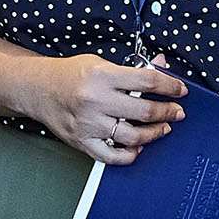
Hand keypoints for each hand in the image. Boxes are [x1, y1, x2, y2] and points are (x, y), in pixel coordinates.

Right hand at [26, 52, 186, 165]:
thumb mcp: (100, 63)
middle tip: (177, 112)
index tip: (179, 90)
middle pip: (144, 110)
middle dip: (167, 111)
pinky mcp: (82, 141)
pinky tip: (138, 147)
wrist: (38, 89)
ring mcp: (88, 123)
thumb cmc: (70, 74)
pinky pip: (111, 156)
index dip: (169, 86)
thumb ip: (132, 68)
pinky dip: (129, 154)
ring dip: (154, 134)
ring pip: (132, 136)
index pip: (147, 80)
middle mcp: (95, 100)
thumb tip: (162, 66)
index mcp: (101, 75)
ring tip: (162, 129)